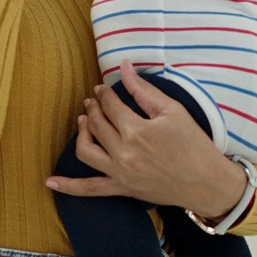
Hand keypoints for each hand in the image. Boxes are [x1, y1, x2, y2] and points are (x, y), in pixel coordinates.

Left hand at [45, 61, 245, 218]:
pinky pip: (90, 189)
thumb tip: (123, 67)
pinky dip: (68, 187)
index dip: (103, 94)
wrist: (207, 183)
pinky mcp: (122, 189)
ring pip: (85, 150)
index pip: (110, 105)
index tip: (102, 88)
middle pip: (96, 124)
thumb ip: (143, 90)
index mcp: (137, 130)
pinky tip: (49, 182)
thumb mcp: (173, 111)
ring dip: (81, 133)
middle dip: (92, 108)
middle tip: (94, 101)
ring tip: (84, 122)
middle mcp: (124, 152)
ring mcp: (120, 173)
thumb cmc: (194, 144)